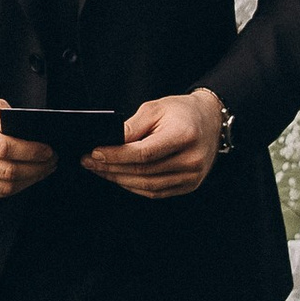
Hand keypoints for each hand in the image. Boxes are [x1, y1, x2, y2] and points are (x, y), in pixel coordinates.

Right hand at [0, 96, 56, 200]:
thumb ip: (10, 120)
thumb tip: (36, 138)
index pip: (4, 148)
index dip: (31, 152)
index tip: (49, 150)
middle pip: (7, 172)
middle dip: (37, 168)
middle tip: (52, 160)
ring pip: (5, 188)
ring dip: (31, 180)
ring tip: (45, 169)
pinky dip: (18, 187)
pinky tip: (30, 176)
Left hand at [83, 89, 228, 199]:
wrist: (210, 121)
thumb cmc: (182, 112)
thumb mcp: (155, 108)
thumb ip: (132, 126)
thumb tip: (108, 142)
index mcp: (185, 136)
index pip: (144, 153)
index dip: (116, 155)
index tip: (95, 152)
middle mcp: (192, 159)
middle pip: (143, 171)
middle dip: (111, 168)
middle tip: (89, 162)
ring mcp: (192, 176)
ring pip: (147, 185)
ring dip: (119, 179)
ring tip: (100, 170)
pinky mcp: (189, 185)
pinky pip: (156, 191)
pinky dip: (134, 186)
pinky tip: (119, 177)